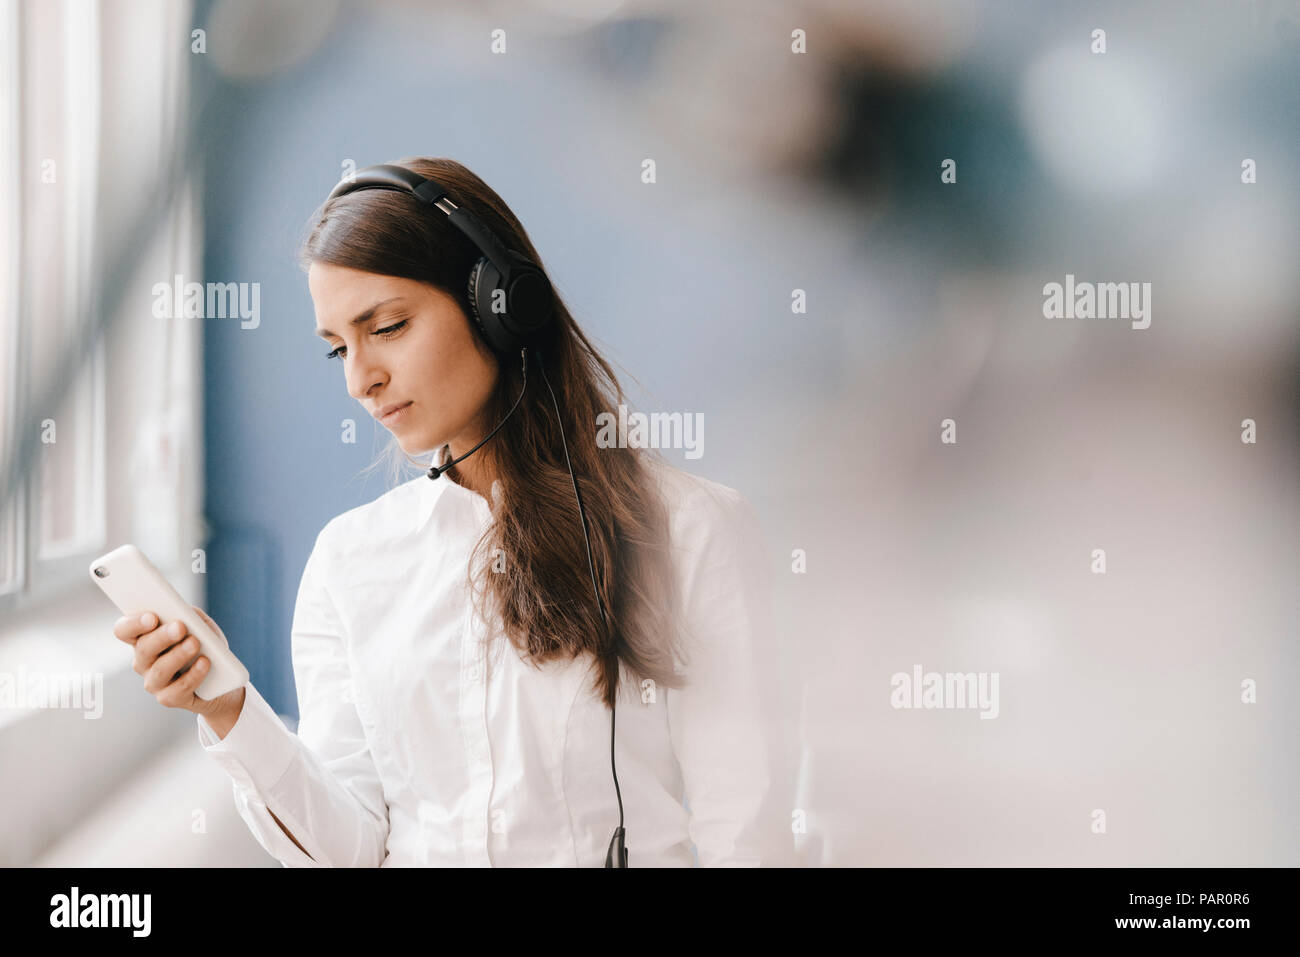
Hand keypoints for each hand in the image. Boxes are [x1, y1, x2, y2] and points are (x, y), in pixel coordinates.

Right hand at [112, 606, 243, 720]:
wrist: (223, 679)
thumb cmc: (207, 646)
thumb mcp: (202, 625)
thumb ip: (191, 615)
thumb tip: (184, 612)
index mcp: (144, 638)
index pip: (124, 630)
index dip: (134, 623)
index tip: (151, 616)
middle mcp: (143, 661)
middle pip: (143, 648)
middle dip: (162, 636)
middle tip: (180, 626)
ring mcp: (154, 683)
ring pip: (159, 670)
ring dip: (178, 655)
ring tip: (195, 643)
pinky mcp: (169, 698)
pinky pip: (178, 689)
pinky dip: (193, 675)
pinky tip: (204, 663)